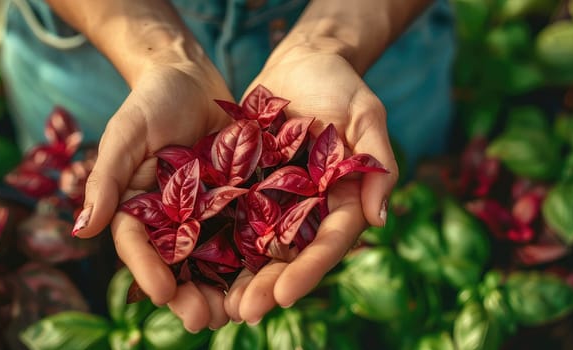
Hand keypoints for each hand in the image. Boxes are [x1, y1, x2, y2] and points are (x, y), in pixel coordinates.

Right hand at [74, 62, 232, 331]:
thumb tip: (81, 229)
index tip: (163, 294)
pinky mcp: (237, 204)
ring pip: (213, 262)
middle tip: (203, 321)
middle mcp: (170, 221)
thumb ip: (106, 180)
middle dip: (190, 297)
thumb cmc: (150, 101)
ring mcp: (205, 215)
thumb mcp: (124, 135)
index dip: (149, 272)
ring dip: (224, 290)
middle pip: (178, 267)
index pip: (138, 247)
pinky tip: (270, 278)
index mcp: (136, 210)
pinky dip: (256, 259)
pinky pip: (246, 235)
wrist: (192, 77)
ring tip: (238, 314)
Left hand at [225, 44, 399, 322]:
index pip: (328, 243)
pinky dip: (215, 241)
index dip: (308, 271)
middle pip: (290, 256)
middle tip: (242, 312)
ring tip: (216, 305)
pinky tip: (192, 263)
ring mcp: (277, 201)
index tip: (284, 296)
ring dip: (239, 277)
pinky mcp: (248, 186)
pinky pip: (231, 217)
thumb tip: (380, 219)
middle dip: (268, 286)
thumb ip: (377, 163)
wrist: (304, 62)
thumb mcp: (367, 116)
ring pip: (258, 247)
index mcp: (342, 201)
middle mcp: (309, 210)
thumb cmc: (343, 85)